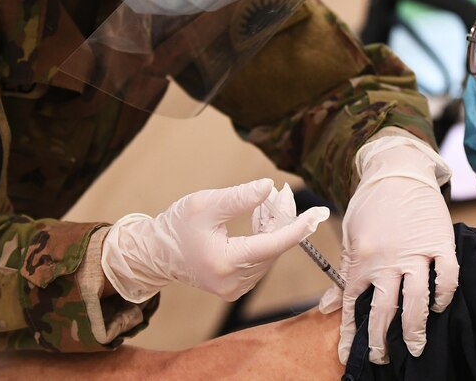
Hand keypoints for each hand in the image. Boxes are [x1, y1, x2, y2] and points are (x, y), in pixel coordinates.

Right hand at [101, 178, 329, 302]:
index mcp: (225, 263)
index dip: (298, 227)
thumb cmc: (178, 225)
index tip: (319, 214)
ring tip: (270, 200)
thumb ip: (239, 197)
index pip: (272, 245)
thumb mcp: (206, 203)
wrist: (157, 252)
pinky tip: (262, 216)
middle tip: (283, 192)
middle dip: (281, 218)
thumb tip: (270, 187)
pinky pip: (260, 258)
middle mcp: (233, 282)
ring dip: (274, 226)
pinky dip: (264, 237)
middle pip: (272, 247)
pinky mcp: (236, 286)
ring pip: (269, 252)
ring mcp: (235, 288)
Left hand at [321, 139, 459, 363]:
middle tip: (383, 358)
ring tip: (415, 346)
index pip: (353, 306)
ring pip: (416, 300)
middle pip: (384, 310)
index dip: (352, 334)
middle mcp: (387, 260)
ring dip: (415, 328)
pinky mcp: (440, 242)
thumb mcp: (351, 239)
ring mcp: (415, 251)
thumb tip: (327, 307)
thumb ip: (344, 274)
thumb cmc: (371, 206)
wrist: (396, 170)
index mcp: (361, 259)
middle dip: (382, 340)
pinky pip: (446, 276)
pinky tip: (439, 306)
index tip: (351, 356)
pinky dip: (444, 295)